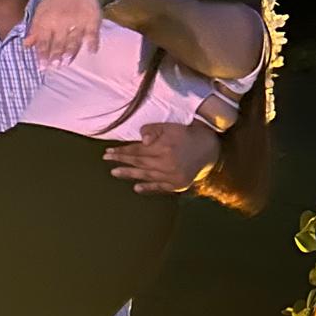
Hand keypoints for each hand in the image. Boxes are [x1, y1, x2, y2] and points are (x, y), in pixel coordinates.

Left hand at [24, 0, 102, 64]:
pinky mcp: (92, 18)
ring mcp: (78, 20)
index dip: (42, 54)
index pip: (44, 40)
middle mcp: (61, 21)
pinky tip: (91, 51)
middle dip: (55, 55)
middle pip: (58, 41)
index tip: (41, 67)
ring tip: (67, 62)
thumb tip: (26, 46)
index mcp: (47, 19)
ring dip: (70, 52)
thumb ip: (35, 30)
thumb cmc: (56, 0)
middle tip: (54, 67)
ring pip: (74, 39)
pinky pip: (93, 32)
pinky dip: (92, 42)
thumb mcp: (42, 12)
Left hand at [103, 120, 219, 194]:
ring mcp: (173, 176)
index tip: (108, 152)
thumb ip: (153, 130)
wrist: (208, 148)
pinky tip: (136, 188)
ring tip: (115, 173)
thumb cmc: (185, 134)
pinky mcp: (178, 184)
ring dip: (130, 175)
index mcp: (164, 148)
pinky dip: (148, 188)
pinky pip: (160, 187)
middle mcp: (167, 164)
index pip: (137, 151)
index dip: (122, 152)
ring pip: (147, 175)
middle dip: (122, 162)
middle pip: (139, 163)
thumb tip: (141, 140)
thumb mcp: (169, 127)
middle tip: (108, 161)